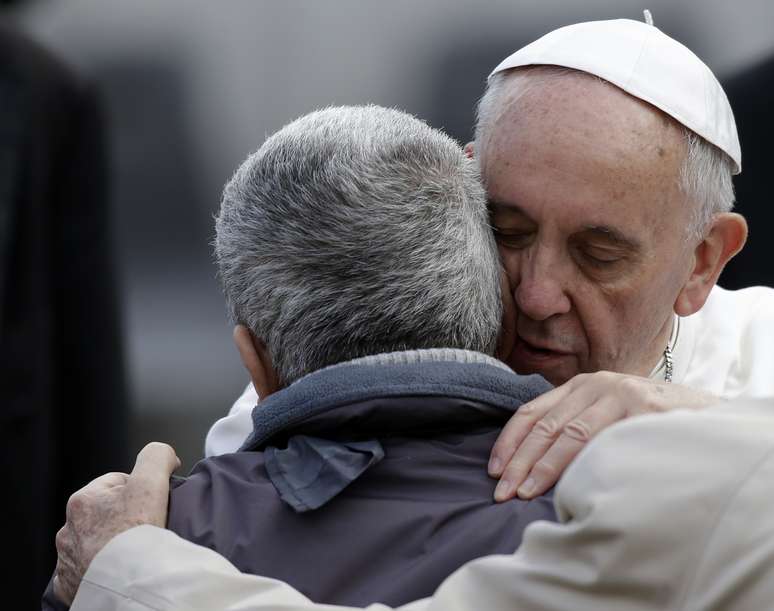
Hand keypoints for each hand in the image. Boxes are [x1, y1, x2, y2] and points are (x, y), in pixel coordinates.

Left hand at [53, 442, 179, 604]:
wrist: (126, 587)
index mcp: (83, 500)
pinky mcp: (71, 585)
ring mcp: (68, 559)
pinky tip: (121, 569)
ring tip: (137, 551)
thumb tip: (164, 454)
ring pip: (97, 542)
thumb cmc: (134, 537)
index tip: (153, 506)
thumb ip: (157, 456)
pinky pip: (89, 570)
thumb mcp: (151, 481)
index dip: (142, 491)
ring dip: (114, 543)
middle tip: (148, 529)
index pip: (118, 482)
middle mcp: (69, 529)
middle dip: (127, 517)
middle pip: (108, 512)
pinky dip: (105, 568)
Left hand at [488, 371, 718, 501]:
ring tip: (525, 493)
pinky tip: (568, 486)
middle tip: (501, 491)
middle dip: (519, 461)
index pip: (532, 412)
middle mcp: (596, 384)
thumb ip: (575, 427)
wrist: (708, 415)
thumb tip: (529, 465)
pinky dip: (582, 464)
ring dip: (544, 467)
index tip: (494, 470)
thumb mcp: (607, 415)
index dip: (509, 441)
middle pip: (545, 425)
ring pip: (570, 434)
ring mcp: (621, 394)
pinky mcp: (645, 408)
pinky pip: (606, 440)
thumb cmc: (650, 421)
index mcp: (581, 386)